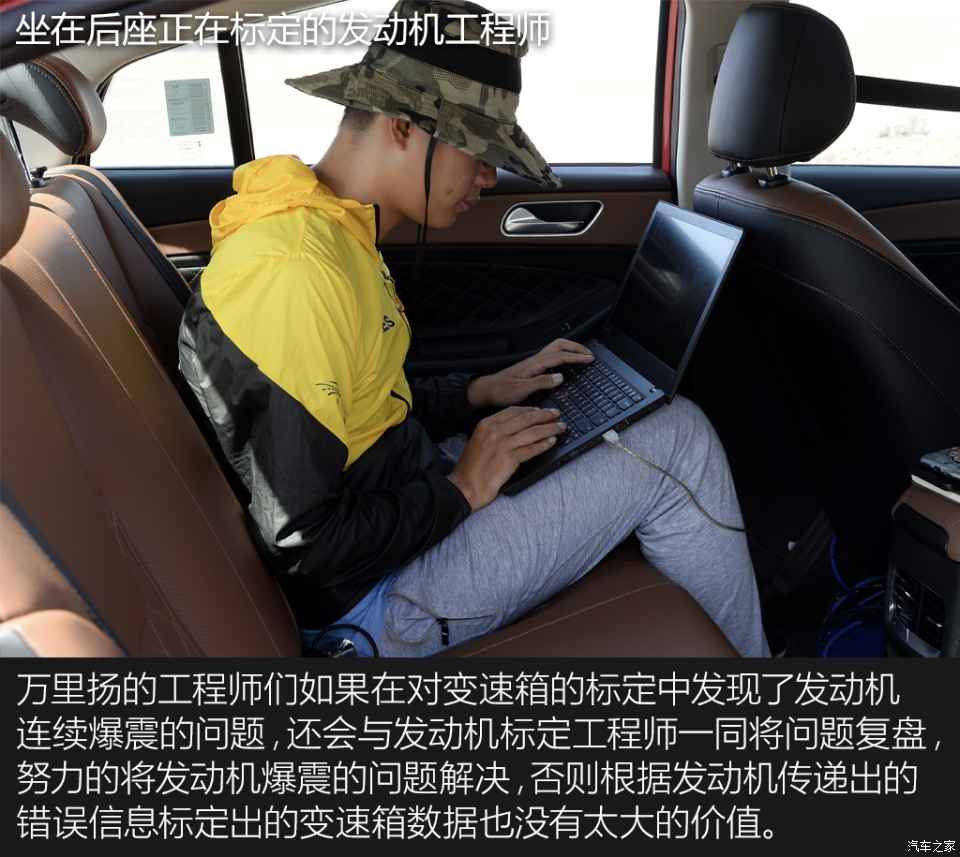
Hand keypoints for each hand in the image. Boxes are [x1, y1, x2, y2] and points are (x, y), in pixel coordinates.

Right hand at [447, 407, 564, 510]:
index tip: (541, 410)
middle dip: (544, 415)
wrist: (466, 486)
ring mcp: (503, 444)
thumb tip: (516, 428)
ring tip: (560, 427)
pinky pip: (532, 449)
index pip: (513, 411)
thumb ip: (495, 432)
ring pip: (532, 433)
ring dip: (550, 429)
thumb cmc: (471, 467)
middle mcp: (495, 431)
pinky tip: (552, 442)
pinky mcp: (510, 459)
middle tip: (556, 414)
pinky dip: (544, 445)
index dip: (530, 410)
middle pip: (526, 419)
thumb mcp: (479, 441)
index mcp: (486, 424)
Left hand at [466, 339, 593, 408]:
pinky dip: (563, 356)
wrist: (487, 391)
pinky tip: (566, 364)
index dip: (576, 357)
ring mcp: (533, 363)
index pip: (560, 356)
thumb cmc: (501, 391)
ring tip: (582, 356)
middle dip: (576, 347)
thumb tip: (561, 376)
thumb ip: (541, 382)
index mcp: (534, 364)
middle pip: (559, 345)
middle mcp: (535, 360)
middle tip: (589, 354)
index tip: (590, 359)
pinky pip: (551, 357)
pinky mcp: (532, 368)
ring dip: (570, 350)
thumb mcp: (522, 390)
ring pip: (555, 349)